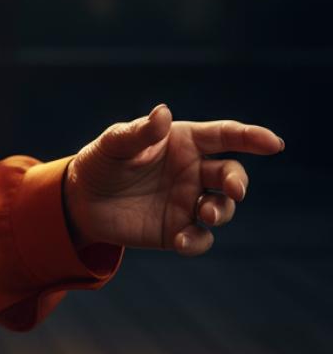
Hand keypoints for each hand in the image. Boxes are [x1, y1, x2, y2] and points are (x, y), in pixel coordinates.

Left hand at [64, 103, 284, 255]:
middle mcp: (193, 171)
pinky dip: (197, 240)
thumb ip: (139, 133)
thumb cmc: (101, 161)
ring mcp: (188, 201)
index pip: (224, 136)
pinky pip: (200, 238)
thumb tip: (163, 113)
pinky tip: (182, 240)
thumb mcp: (114, 144)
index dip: (251, 137)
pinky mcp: (178, 229)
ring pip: (222, 207)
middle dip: (238, 182)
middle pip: (231, 174)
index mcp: (184, 141)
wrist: (81, 199)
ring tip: (204, 214)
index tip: (273, 143)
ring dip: (220, 211)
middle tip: (234, 190)